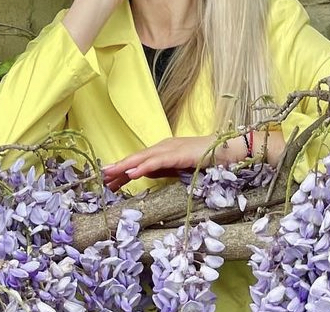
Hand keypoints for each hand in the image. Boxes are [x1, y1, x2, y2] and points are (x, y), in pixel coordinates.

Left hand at [101, 136, 216, 192]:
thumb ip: (162, 170)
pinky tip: (132, 173)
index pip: (139, 161)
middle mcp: (164, 147)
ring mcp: (170, 149)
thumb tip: (145, 175)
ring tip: (110, 174)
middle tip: (102, 177)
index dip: (123, 170)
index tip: (109, 181)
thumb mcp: (179, 168)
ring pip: (143, 158)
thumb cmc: (206, 160)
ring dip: (125, 166)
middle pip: (137, 158)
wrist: (227, 151)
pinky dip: (143, 167)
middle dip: (118, 167)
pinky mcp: (178, 154)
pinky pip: (157, 162)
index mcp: (163, 151)